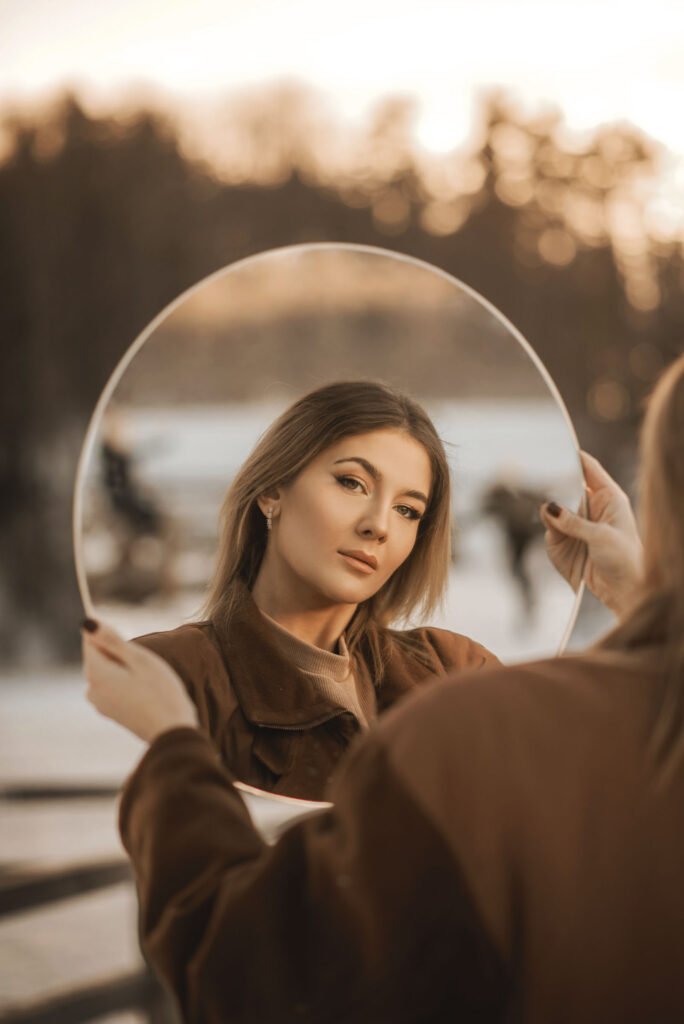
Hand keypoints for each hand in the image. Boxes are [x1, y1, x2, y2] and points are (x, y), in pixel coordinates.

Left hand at [82, 620, 198, 742]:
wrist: (172, 731)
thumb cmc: (161, 692)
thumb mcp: (140, 659)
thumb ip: (112, 640)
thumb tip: (86, 623)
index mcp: (96, 674)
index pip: (90, 640)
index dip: (109, 633)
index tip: (129, 640)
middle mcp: (91, 689)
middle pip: (98, 656)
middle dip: (118, 652)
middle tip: (144, 663)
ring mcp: (100, 703)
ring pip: (106, 671)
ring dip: (123, 667)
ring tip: (147, 679)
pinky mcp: (110, 712)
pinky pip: (112, 686)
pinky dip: (125, 681)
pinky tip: (145, 691)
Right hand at [539, 451, 643, 616]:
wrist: (624, 592)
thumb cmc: (626, 560)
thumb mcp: (601, 537)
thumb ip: (572, 522)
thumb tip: (547, 507)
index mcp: (608, 497)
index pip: (588, 468)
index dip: (573, 456)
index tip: (557, 444)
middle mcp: (591, 507)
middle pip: (566, 485)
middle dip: (554, 483)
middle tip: (540, 477)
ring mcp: (576, 524)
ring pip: (553, 507)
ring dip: (549, 509)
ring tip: (550, 513)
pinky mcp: (564, 542)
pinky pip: (549, 529)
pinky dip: (547, 528)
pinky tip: (553, 531)